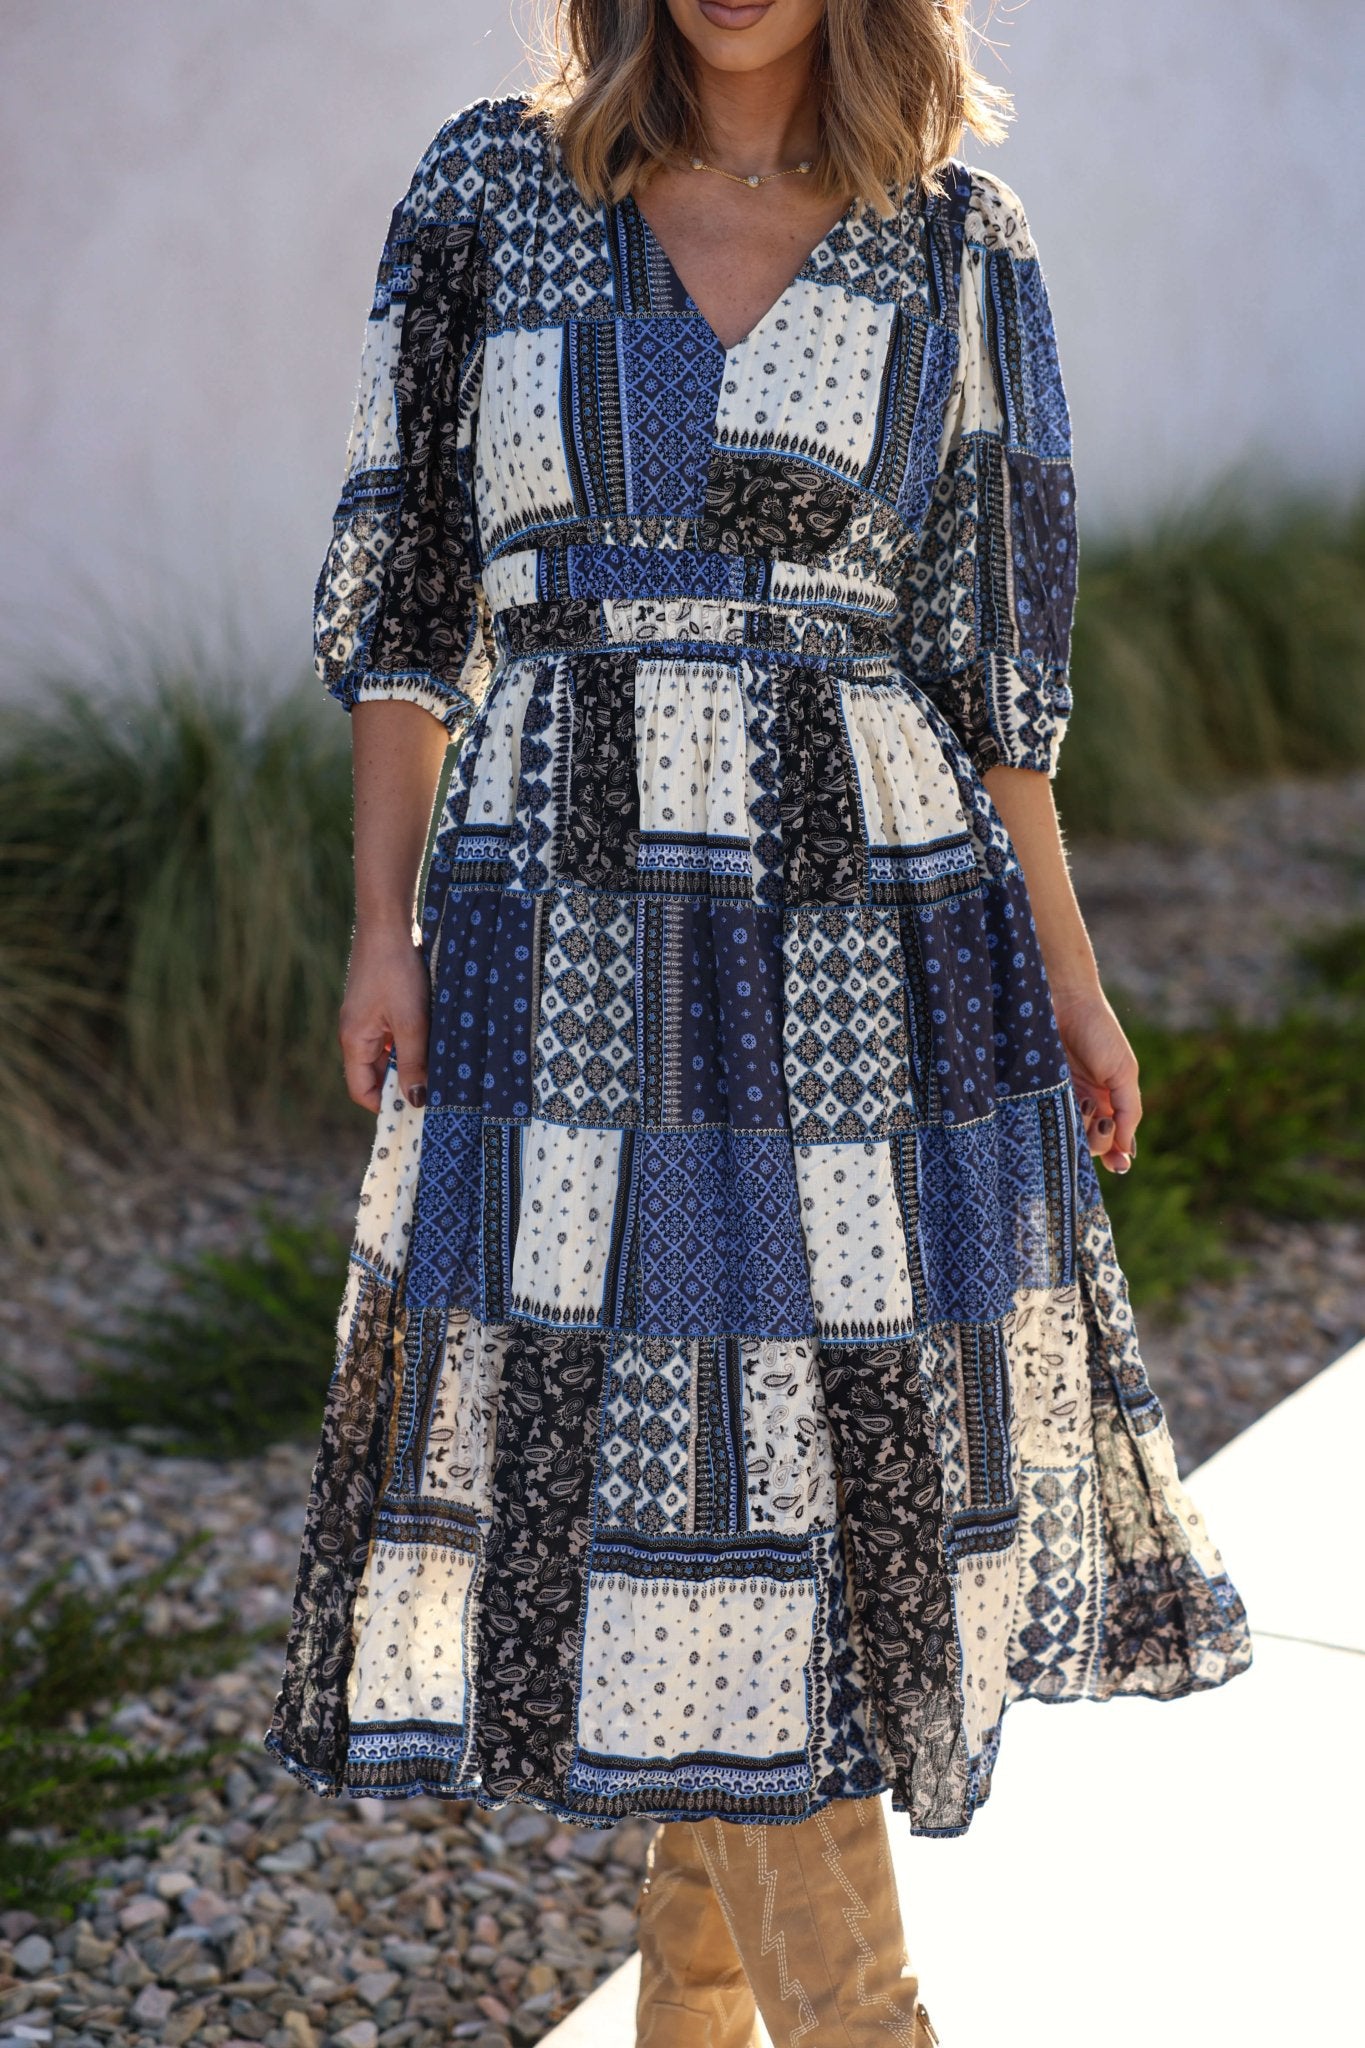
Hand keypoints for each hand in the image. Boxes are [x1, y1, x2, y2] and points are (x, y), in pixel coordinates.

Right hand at [338, 920, 430, 1113]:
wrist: (388, 924)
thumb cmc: (396, 971)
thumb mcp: (411, 1021)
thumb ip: (413, 1062)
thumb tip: (416, 1100)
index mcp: (354, 1041)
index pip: (361, 1091)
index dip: (385, 1105)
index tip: (415, 1110)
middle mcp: (355, 1033)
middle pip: (374, 1075)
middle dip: (401, 1085)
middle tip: (434, 1092)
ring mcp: (366, 1019)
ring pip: (387, 1055)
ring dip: (409, 1062)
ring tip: (438, 1065)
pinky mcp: (378, 1005)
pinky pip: (392, 1035)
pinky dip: (410, 1042)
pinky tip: (433, 1038)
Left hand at [1051, 986, 1138, 1172]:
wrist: (1064, 1000)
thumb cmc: (1099, 1032)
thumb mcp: (1123, 1072)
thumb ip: (1128, 1110)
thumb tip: (1128, 1151)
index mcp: (1110, 1100)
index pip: (1115, 1140)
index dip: (1117, 1156)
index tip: (1119, 1165)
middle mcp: (1086, 1103)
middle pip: (1092, 1143)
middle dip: (1100, 1141)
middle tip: (1101, 1121)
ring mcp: (1061, 1099)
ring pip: (1068, 1136)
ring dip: (1080, 1131)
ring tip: (1084, 1105)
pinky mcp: (1037, 1092)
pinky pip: (1045, 1120)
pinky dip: (1056, 1123)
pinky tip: (1066, 1108)